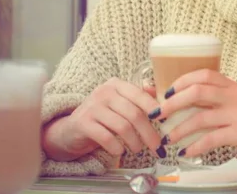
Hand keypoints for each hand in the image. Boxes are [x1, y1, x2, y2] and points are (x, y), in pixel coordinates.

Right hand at [42, 78, 161, 160]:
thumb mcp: (120, 103)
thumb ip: (139, 97)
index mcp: (116, 85)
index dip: (155, 108)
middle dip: (148, 132)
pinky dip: (116, 147)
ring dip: (134, 141)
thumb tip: (161, 95)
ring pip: (123, 126)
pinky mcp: (83, 123)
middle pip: (134, 113)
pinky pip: (106, 137)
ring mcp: (92, 107)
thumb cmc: (103, 116)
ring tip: (138, 149)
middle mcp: (104, 92)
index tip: (166, 121)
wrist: (70, 129)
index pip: (140, 95)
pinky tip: (120, 151)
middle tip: (157, 145)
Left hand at [155, 70, 236, 164]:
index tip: (166, 91)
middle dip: (173, 103)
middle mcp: (234, 96)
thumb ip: (216, 100)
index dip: (182, 80)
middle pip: (198, 92)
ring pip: (201, 117)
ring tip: (168, 139)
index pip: (204, 74)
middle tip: (158, 114)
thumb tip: (182, 102)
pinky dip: (195, 147)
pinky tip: (186, 152)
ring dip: (179, 130)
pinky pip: (212, 139)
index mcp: (232, 86)